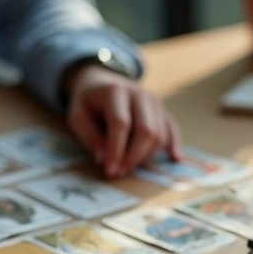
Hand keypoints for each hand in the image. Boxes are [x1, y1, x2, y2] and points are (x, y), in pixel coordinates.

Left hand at [65, 64, 181, 177]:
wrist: (103, 82)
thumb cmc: (88, 102)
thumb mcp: (77, 116)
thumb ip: (90, 137)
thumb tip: (105, 160)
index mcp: (115, 91)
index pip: (121, 123)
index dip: (116, 149)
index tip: (110, 170)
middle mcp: (140, 94)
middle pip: (146, 130)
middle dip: (134, 156)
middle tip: (120, 172)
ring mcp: (155, 101)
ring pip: (159, 134)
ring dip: (146, 156)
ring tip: (128, 166)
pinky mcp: (162, 110)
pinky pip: (172, 129)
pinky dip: (174, 144)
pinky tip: (174, 158)